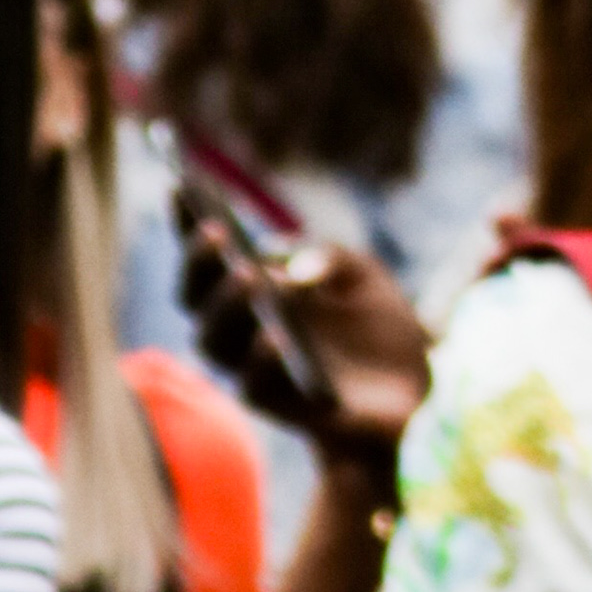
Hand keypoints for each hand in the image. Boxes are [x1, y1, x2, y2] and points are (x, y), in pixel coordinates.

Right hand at [179, 207, 431, 465]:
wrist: (412, 389)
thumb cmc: (377, 324)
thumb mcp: (364, 274)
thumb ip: (332, 258)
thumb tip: (292, 271)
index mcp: (259, 286)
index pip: (212, 254)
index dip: (188, 223)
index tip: (179, 186)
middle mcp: (244, 326)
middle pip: (196, 297)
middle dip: (199, 263)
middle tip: (216, 232)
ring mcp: (256, 366)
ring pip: (213, 341)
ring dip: (225, 305)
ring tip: (248, 274)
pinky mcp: (280, 405)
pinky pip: (253, 386)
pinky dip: (259, 359)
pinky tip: (275, 335)